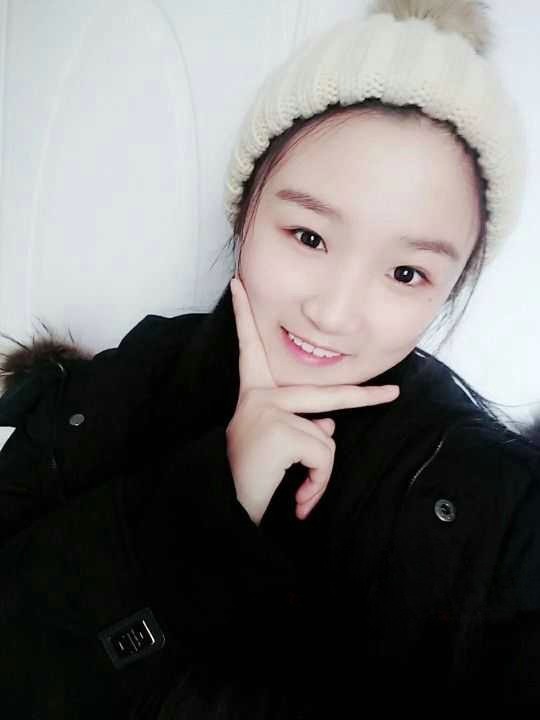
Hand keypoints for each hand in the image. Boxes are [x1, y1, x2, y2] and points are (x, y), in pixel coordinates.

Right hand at [225, 277, 399, 524]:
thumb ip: (302, 426)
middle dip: (364, 396)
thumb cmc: (250, 477)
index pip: (250, 349)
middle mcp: (258, 396)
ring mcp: (269, 408)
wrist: (225, 508)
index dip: (243, 317)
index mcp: (253, 395)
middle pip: (326, 395)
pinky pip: (323, 455)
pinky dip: (317, 482)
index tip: (238, 287)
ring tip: (299, 495)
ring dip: (320, 473)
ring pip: (327, 438)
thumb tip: (329, 426)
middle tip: (393, 393)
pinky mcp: (280, 428)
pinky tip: (298, 497)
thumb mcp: (276, 445)